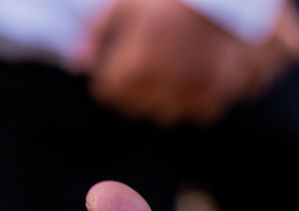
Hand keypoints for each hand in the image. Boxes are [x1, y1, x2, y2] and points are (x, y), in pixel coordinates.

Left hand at [80, 0, 298, 124]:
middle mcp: (164, 86)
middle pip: (135, 106)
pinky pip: (197, 111)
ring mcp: (194, 94)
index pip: (107, 92)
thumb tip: (78, 62)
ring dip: (164, 95)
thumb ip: (98, 31)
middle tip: (149, 56)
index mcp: (137, 63)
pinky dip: (194, 96)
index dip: (110, 73)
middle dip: (135, 86)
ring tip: (174, 62)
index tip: (118, 59)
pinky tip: (197, 70)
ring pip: (166, 112)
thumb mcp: (128, 1)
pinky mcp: (220, 96)